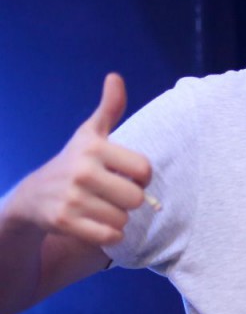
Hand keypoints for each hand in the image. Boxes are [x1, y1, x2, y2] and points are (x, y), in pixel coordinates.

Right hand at [11, 73, 151, 245]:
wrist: (33, 196)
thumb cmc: (74, 163)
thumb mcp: (89, 134)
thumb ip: (109, 108)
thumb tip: (115, 77)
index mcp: (94, 148)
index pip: (144, 170)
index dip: (141, 177)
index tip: (126, 175)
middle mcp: (82, 171)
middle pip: (136, 199)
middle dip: (129, 201)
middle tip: (111, 195)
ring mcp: (72, 198)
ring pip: (123, 219)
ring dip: (117, 218)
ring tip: (98, 207)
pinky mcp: (65, 222)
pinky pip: (110, 236)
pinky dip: (109, 235)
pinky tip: (95, 224)